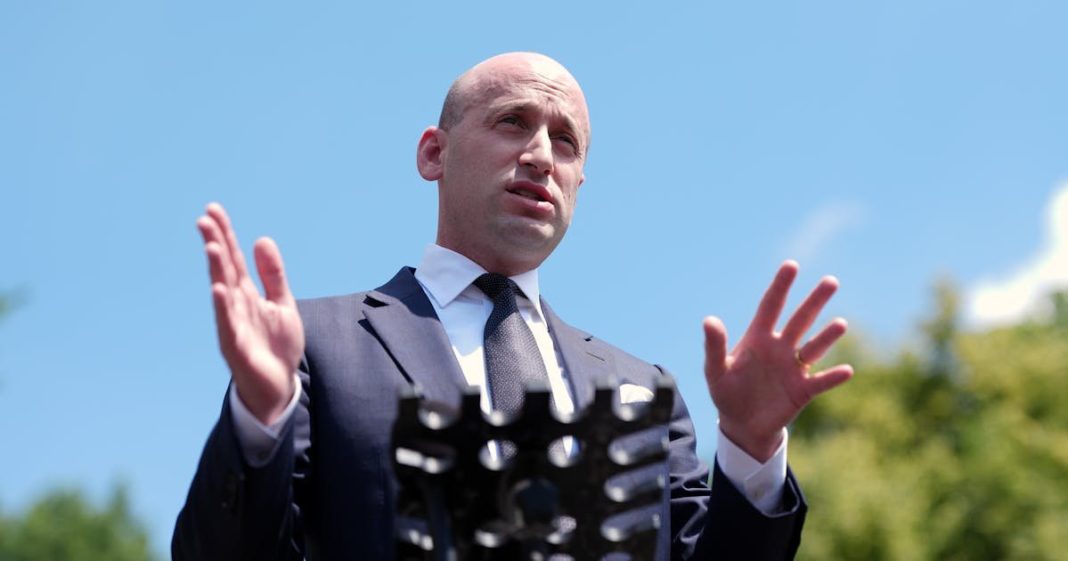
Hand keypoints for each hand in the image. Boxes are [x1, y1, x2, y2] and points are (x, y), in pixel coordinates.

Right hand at [197, 203, 304, 424]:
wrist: (279, 386)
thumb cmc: (276, 345)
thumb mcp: (281, 303)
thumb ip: (273, 274)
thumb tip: (261, 239)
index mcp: (246, 293)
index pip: (233, 258)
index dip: (224, 234)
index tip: (213, 209)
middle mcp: (235, 305)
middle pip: (224, 269)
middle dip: (216, 244)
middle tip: (205, 218)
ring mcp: (233, 324)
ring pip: (223, 293)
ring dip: (217, 270)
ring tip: (212, 247)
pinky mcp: (236, 346)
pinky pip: (228, 324)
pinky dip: (223, 307)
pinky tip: (218, 289)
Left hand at [704, 261, 852, 461]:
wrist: (741, 425)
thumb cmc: (726, 392)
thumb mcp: (715, 371)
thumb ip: (714, 346)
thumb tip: (709, 320)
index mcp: (758, 338)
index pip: (771, 306)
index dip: (780, 286)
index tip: (791, 265)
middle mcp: (780, 348)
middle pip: (800, 320)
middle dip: (814, 302)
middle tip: (831, 281)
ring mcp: (793, 368)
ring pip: (814, 347)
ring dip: (827, 337)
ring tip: (840, 324)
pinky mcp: (803, 390)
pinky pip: (821, 382)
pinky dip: (833, 377)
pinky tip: (846, 371)